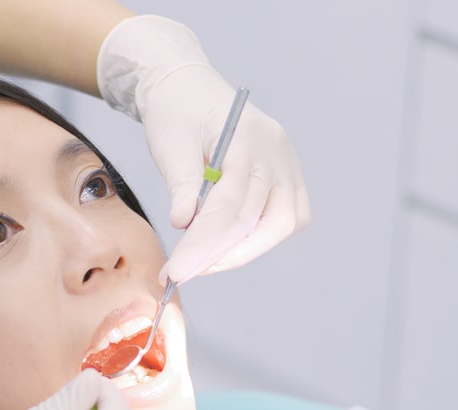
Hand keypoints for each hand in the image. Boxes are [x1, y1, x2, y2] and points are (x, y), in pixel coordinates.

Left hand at [98, 16, 310, 283]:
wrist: (188, 88)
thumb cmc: (176, 112)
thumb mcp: (170, 143)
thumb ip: (182, 184)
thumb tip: (185, 224)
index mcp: (247, 137)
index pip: (230, 204)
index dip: (203, 243)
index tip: (176, 272)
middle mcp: (276, 152)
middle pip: (262, 219)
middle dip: (221, 254)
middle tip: (183, 272)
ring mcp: (287, 164)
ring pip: (281, 224)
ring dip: (242, 251)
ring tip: (202, 261)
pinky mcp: (286, 177)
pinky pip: (285, 218)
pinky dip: (257, 238)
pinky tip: (225, 245)